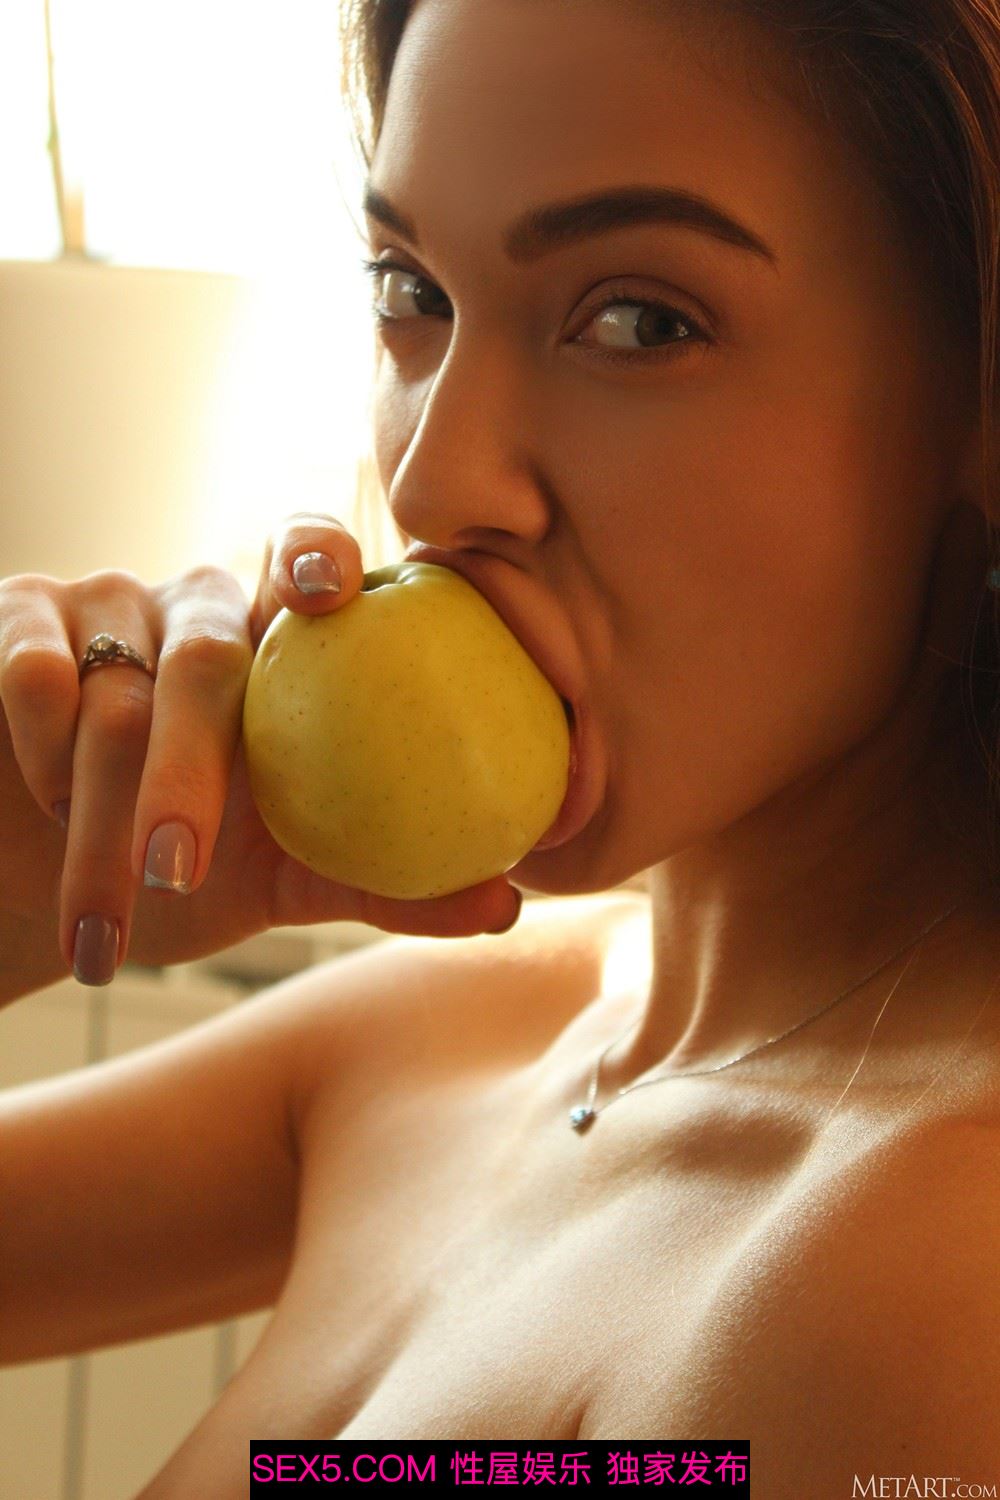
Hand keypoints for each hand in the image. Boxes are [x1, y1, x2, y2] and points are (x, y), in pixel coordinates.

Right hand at [0, 516, 522, 988]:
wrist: (45, 897)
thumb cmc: (174, 880)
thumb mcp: (284, 887)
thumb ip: (389, 886)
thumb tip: (507, 902)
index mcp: (277, 648)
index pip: (306, 559)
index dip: (320, 555)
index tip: (335, 590)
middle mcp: (197, 607)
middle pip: (207, 658)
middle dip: (186, 775)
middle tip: (176, 871)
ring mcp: (103, 603)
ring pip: (112, 689)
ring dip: (99, 812)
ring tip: (98, 916)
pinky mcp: (16, 614)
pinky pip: (35, 669)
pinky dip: (39, 752)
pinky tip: (45, 809)